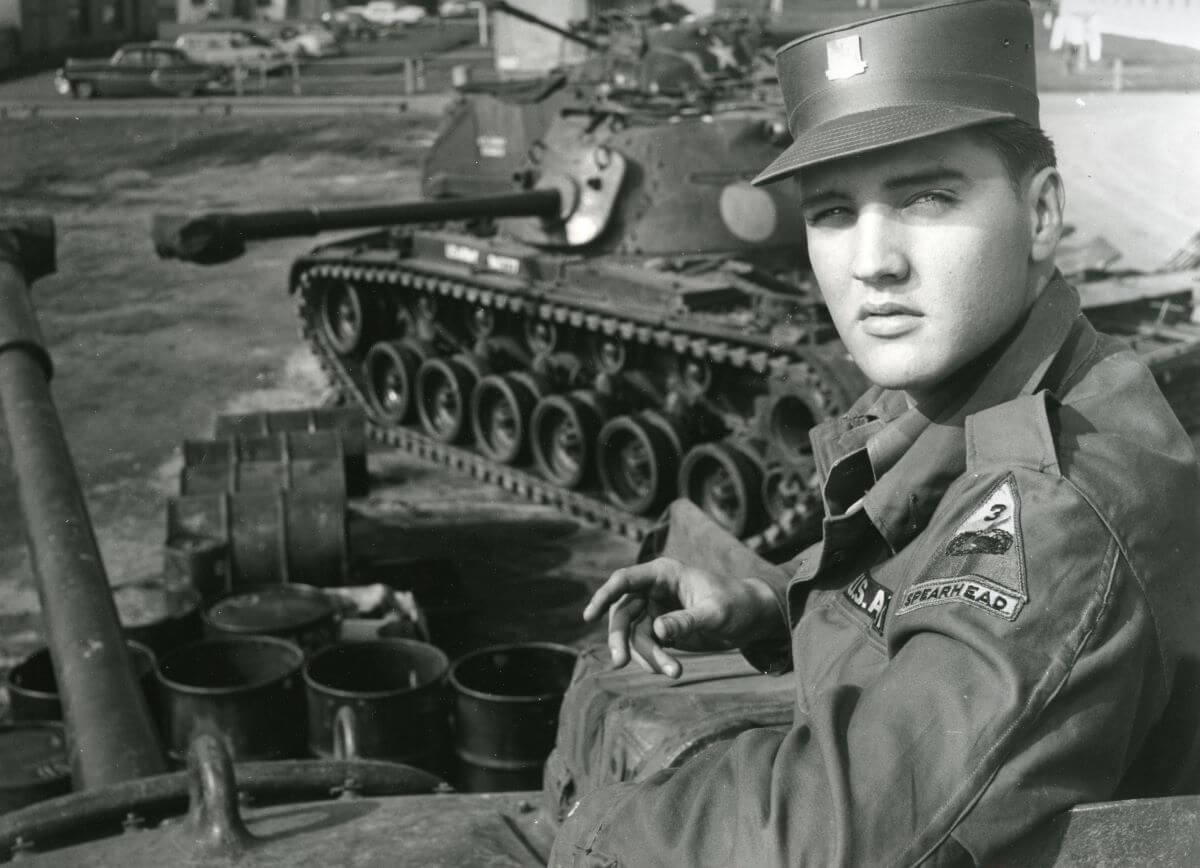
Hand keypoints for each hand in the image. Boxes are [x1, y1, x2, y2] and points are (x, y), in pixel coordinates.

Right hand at [582, 557, 785, 678]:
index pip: (625, 580)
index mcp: (664, 573)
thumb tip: (658, 630)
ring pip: (635, 635)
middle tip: (620, 663)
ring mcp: (656, 610)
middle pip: (623, 613)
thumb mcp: (715, 613)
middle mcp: (654, 590)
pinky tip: (671, 670)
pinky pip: (648, 647)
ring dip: (648, 656)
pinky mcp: (663, 630)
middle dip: (621, 639)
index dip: (604, 595)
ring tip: (674, 673)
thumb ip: (686, 621)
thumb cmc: (737, 606)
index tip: (589, 615)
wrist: (754, 620)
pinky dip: (655, 660)